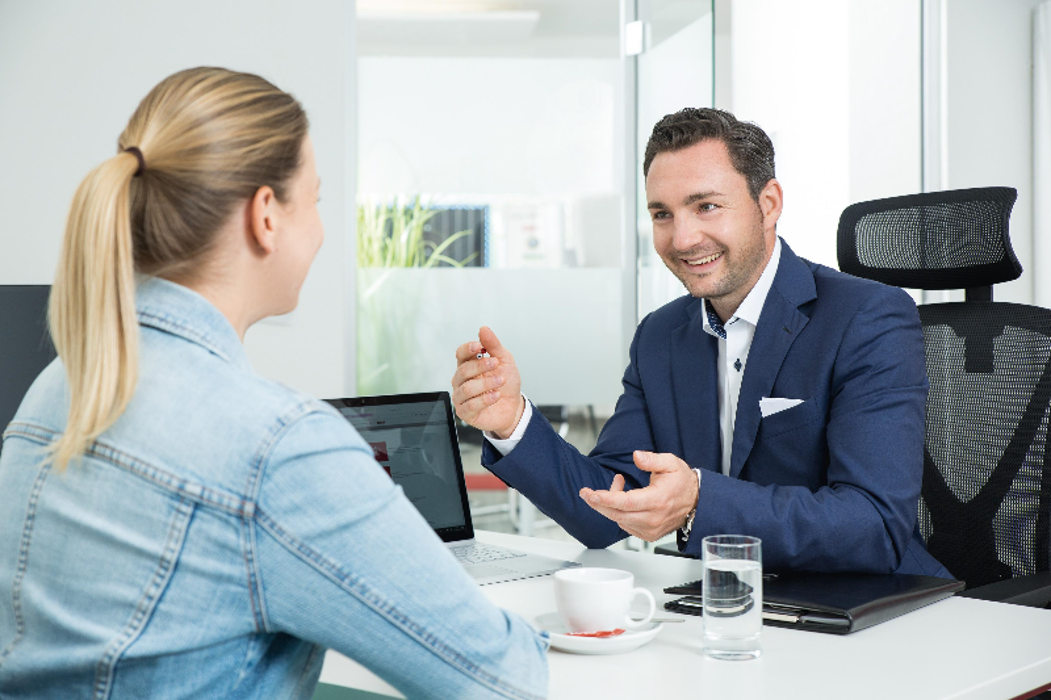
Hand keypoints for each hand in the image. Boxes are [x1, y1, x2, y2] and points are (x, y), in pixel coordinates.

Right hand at [451, 326, 524, 438]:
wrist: (514, 407)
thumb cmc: (506, 384)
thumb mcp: (505, 361)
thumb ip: (493, 345)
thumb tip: (483, 329)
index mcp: (468, 366)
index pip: (460, 354)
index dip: (467, 349)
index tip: (478, 346)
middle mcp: (462, 381)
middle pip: (463, 370)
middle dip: (480, 366)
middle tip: (495, 364)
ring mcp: (462, 397)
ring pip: (466, 388)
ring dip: (485, 383)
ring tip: (500, 381)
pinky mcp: (466, 413)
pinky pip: (470, 405)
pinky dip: (485, 399)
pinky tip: (496, 395)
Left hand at [579, 451, 698, 541]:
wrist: (697, 502)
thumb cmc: (682, 482)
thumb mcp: (671, 463)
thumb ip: (652, 459)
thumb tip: (637, 456)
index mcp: (657, 500)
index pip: (626, 503)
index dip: (606, 498)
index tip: (591, 493)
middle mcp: (653, 518)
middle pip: (617, 514)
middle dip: (597, 502)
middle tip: (585, 492)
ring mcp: (650, 529)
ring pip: (619, 520)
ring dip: (609, 504)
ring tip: (617, 484)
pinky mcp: (648, 534)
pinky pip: (625, 525)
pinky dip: (618, 513)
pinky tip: (622, 499)